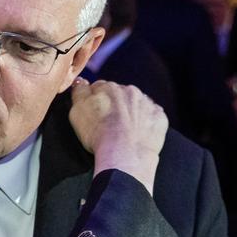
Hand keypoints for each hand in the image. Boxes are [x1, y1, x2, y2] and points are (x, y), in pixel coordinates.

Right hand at [69, 79, 166, 194]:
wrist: (124, 154)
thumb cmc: (98, 134)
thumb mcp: (76, 111)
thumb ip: (79, 92)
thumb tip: (81, 81)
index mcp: (108, 87)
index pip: (99, 87)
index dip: (95, 100)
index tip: (94, 112)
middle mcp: (129, 91)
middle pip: (119, 94)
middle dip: (114, 104)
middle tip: (108, 123)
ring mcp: (147, 103)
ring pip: (137, 103)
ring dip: (131, 112)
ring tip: (124, 130)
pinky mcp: (159, 117)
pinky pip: (152, 115)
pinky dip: (146, 122)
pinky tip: (138, 133)